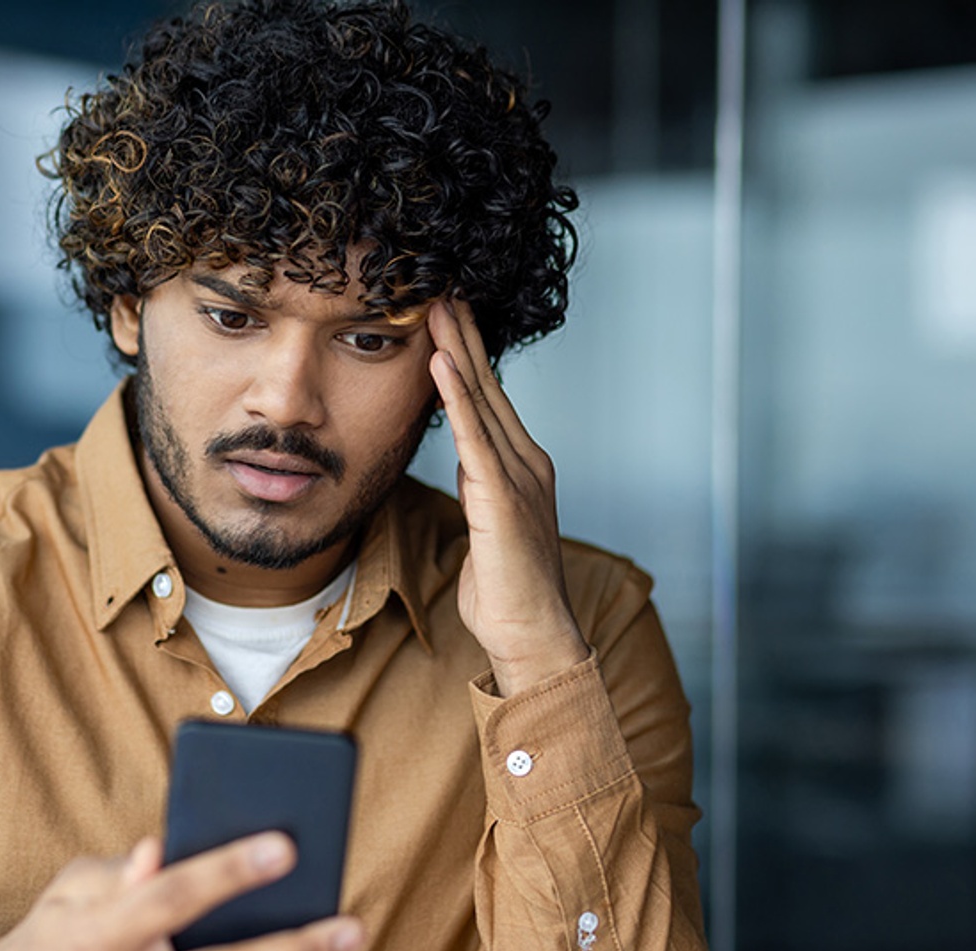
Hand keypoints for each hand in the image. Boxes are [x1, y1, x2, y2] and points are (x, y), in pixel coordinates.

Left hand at [428, 299, 588, 696]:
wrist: (535, 635)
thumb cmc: (508, 591)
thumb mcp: (488, 526)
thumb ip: (480, 489)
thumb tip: (466, 463)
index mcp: (522, 468)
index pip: (490, 401)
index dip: (469, 356)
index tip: (449, 317)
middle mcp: (526, 463)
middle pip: (489, 387)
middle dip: (465, 337)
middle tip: (444, 290)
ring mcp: (518, 478)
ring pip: (483, 402)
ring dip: (459, 351)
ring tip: (439, 308)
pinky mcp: (503, 499)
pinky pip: (475, 439)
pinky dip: (457, 398)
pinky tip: (442, 364)